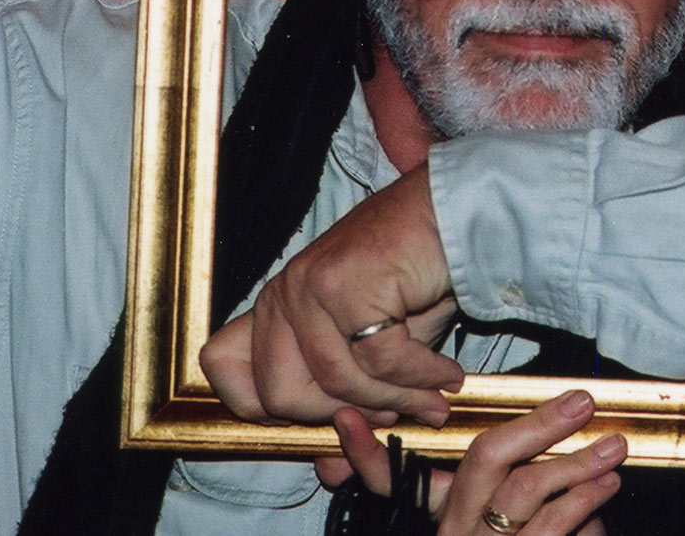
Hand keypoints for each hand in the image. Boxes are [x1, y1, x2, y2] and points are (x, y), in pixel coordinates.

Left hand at [201, 164, 465, 426]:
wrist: (460, 215)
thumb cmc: (419, 275)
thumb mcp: (376, 343)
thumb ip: (351, 396)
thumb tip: (332, 469)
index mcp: (276, 305)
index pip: (224, 370)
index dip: (269, 408)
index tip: (330, 414)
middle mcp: (283, 293)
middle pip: (279, 394)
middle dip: (341, 416)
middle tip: (392, 414)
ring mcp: (310, 286)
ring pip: (337, 383)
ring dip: (398, 400)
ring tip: (435, 399)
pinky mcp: (347, 285)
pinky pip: (381, 362)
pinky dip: (423, 378)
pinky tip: (448, 374)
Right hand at [316, 391, 623, 535]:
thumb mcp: (507, 530)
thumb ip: (524, 496)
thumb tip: (536, 454)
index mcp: (444, 522)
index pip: (394, 480)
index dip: (363, 454)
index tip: (344, 418)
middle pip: (486, 461)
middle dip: (537, 424)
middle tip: (581, 401)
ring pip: (523, 492)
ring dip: (575, 462)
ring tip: (613, 448)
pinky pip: (549, 531)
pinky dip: (584, 506)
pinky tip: (606, 490)